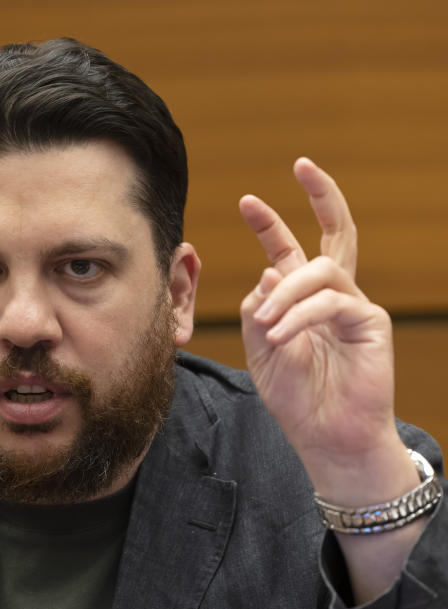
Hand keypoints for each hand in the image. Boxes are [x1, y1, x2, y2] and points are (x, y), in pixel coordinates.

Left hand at [239, 158, 431, 603]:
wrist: (324, 436)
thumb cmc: (294, 396)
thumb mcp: (259, 349)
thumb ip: (257, 309)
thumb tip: (270, 268)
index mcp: (300, 299)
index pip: (289, 250)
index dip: (270, 224)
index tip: (247, 200)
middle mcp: (330, 295)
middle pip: (336, 233)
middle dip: (321, 195)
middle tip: (302, 164)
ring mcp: (353, 306)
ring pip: (320, 271)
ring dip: (285, 294)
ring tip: (266, 329)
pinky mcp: (369, 323)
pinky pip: (331, 303)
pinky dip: (299, 316)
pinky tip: (280, 336)